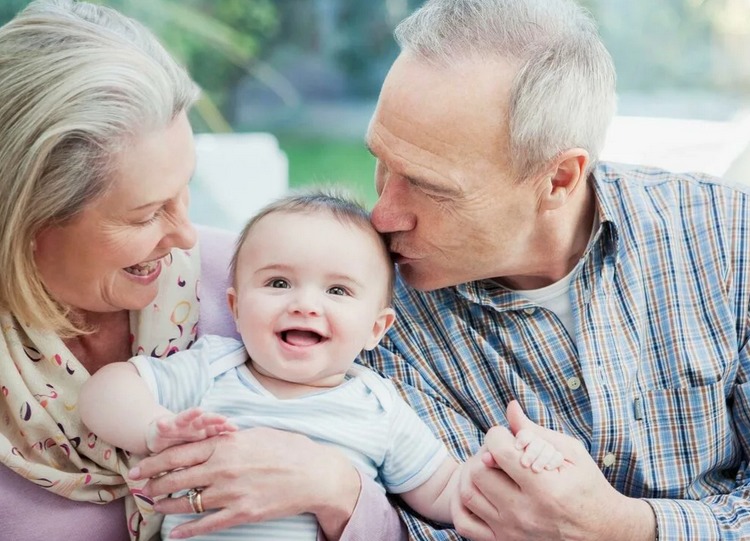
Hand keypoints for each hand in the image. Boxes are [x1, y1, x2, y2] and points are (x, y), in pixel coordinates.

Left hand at [129, 427, 360, 539]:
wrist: (314, 475)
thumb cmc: (289, 449)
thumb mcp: (256, 434)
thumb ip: (229, 438)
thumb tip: (211, 437)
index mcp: (226, 445)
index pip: (180, 453)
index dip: (155, 462)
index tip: (140, 468)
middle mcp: (223, 469)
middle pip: (177, 478)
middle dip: (154, 484)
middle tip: (138, 489)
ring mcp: (231, 493)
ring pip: (188, 502)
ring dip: (167, 506)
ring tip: (154, 506)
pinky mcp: (242, 513)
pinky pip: (207, 524)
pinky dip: (188, 530)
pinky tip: (174, 534)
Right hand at [146, 408, 236, 453]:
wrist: (162, 435)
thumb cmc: (186, 447)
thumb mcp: (201, 453)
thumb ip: (214, 459)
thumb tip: (234, 471)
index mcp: (204, 432)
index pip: (217, 428)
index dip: (225, 427)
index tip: (235, 428)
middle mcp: (192, 426)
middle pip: (205, 421)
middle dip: (214, 419)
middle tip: (223, 419)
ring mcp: (178, 425)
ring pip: (186, 418)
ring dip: (191, 414)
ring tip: (198, 411)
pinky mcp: (163, 427)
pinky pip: (163, 425)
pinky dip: (163, 424)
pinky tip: (162, 424)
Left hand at [452, 401, 655, 540]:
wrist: (602, 533)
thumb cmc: (588, 487)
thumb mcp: (571, 454)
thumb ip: (536, 431)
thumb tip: (510, 407)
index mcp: (544, 488)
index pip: (498, 450)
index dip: (498, 435)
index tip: (508, 437)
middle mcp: (524, 513)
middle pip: (478, 471)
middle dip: (485, 453)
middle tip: (499, 453)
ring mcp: (511, 532)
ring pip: (468, 494)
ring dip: (475, 476)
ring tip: (491, 471)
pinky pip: (464, 523)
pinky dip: (463, 505)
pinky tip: (480, 492)